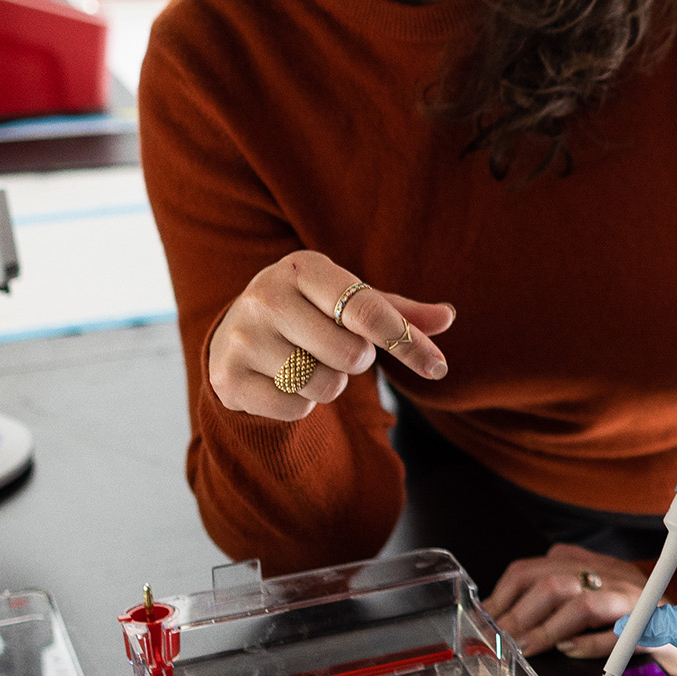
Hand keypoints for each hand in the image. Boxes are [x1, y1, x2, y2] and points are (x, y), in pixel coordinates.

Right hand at [206, 250, 451, 419]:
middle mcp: (266, 294)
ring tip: (306, 362)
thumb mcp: (351, 303)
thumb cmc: (311, 314)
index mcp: (303, 266)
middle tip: (336, 349)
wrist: (236, 335)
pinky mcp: (228, 378)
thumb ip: (399, 313)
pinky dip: (301, 404)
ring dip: (329, 384)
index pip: (368, 311)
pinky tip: (282, 381)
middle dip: (356, 361)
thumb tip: (448, 316)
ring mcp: (242, 336)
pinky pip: (295, 409)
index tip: (438, 368)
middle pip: (351, 355)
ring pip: (324, 385)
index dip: (407, 342)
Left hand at [482, 547, 676, 671]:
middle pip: (553, 582)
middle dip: (520, 615)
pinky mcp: (655, 624)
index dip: (503, 598)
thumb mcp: (588, 600)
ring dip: (548, 629)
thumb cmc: (629, 619)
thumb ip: (552, 603)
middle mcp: (609, 573)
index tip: (485, 624)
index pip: (532, 569)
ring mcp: (633, 597)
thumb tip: (500, 622)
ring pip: (583, 603)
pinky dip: (590, 643)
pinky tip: (570, 651)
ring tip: (528, 649)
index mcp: (587, 563)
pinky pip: (619, 632)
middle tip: (502, 643)